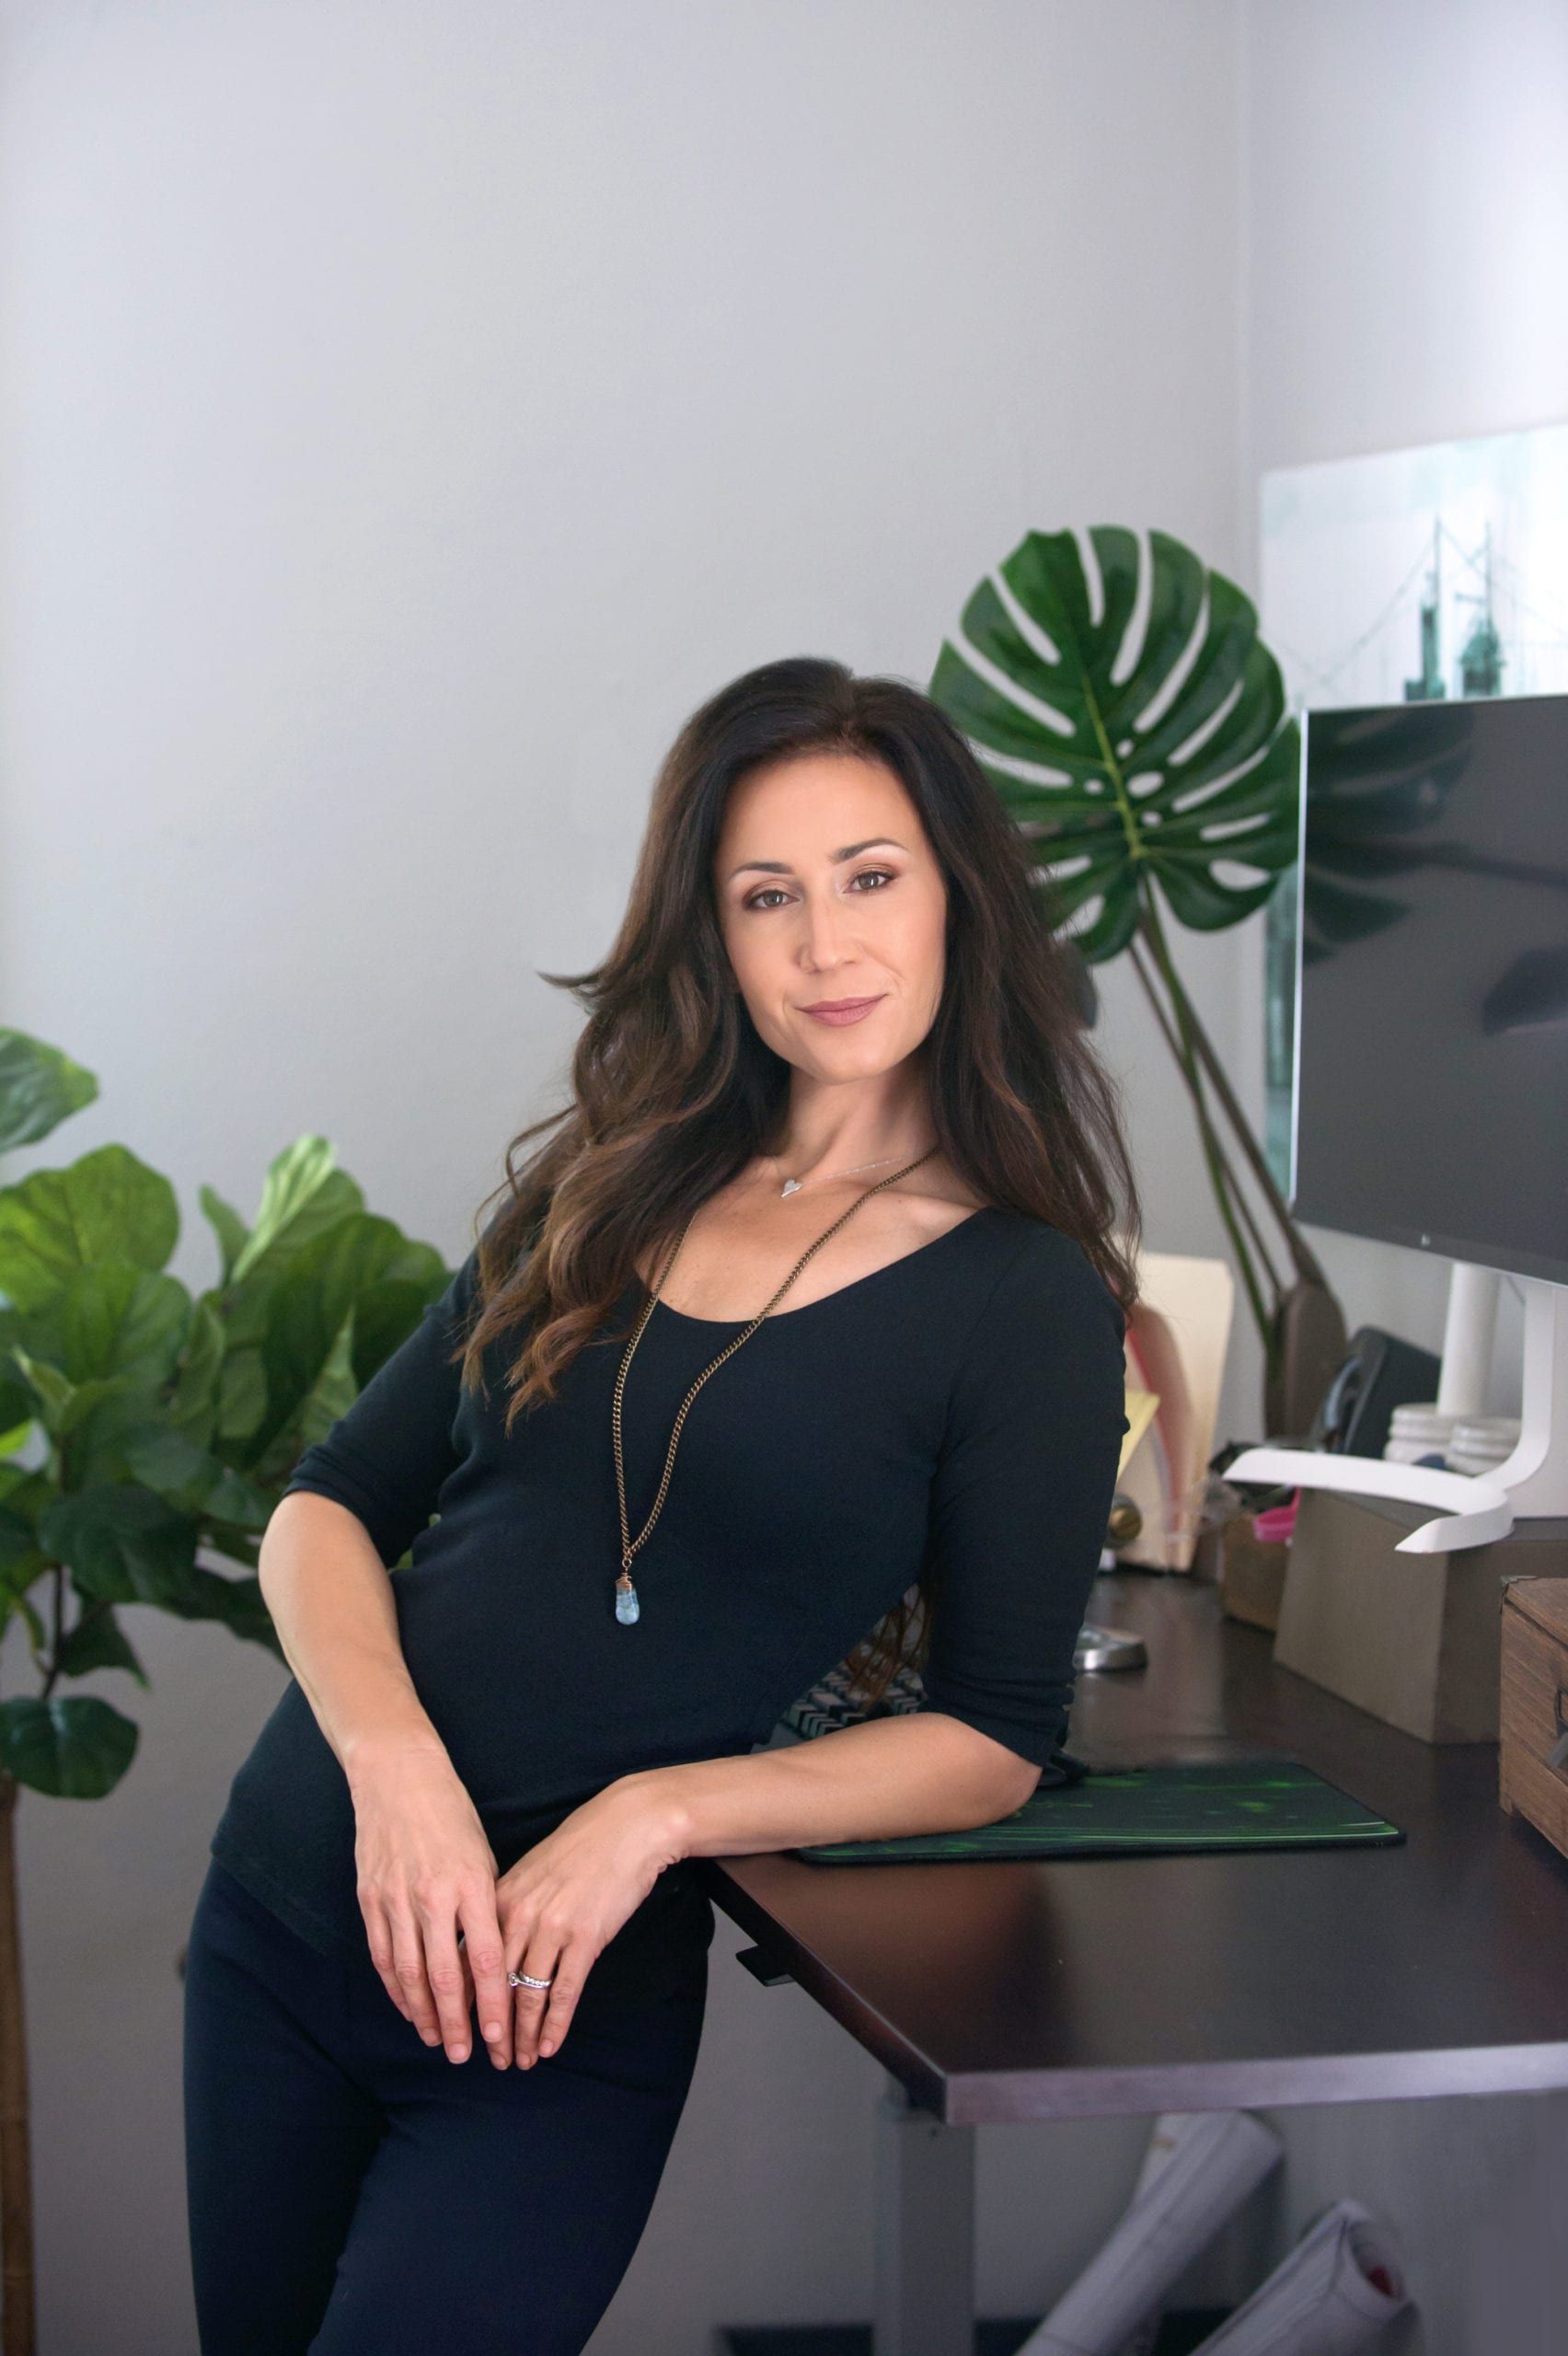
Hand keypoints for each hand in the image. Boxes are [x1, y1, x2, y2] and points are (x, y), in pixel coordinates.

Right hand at [346, 1740, 514, 2068]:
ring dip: (424, 2013)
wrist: (398, 1775)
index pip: (486, 1959)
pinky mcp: (371, 1899)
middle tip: (466, 2056)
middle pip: (446, 1977)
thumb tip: (490, 1957)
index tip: (498, 2036)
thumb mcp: (482, 1854)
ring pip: (410, 1974)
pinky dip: (395, 1987)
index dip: (492, 2003)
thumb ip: (485, 1906)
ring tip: (437, 2040)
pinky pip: (383, 1955)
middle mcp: (433, 1896)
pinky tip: (407, 2007)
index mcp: (472, 1884)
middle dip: (457, 2023)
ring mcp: (397, 1899)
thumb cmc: (451, 1813)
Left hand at [493, 1778, 685, 2067]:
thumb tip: (492, 1945)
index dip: (464, 2000)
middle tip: (490, 2059)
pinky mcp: (585, 1938)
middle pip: (495, 1985)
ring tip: (520, 2061)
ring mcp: (552, 1928)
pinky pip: (563, 1992)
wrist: (628, 1826)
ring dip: (522, 2035)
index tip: (460, 2028)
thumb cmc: (583, 1846)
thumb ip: (509, 1906)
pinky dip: (555, 2024)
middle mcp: (519, 1916)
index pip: (469, 1960)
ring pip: (528, 1996)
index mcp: (500, 1898)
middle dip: (491, 2029)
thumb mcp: (532, 1870)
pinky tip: (550, 2046)